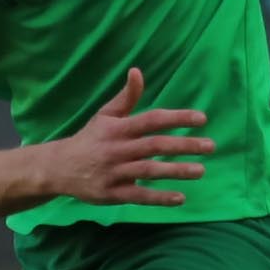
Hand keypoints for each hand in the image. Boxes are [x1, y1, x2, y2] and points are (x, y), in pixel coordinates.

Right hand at [48, 68, 211, 207]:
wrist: (59, 168)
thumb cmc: (90, 139)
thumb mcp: (104, 115)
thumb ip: (126, 97)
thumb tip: (137, 71)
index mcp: (117, 128)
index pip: (151, 120)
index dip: (177, 118)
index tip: (202, 119)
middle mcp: (116, 149)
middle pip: (154, 146)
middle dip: (184, 145)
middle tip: (210, 146)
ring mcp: (113, 173)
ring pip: (149, 171)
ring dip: (176, 171)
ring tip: (201, 170)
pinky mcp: (111, 194)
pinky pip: (138, 196)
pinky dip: (159, 198)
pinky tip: (180, 198)